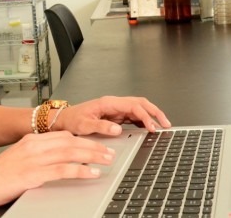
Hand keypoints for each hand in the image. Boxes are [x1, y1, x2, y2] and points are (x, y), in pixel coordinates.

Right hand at [0, 131, 114, 207]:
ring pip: (70, 153)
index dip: (84, 138)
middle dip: (93, 145)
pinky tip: (92, 173)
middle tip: (110, 150)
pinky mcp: (33, 174)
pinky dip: (80, 170)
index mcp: (31, 140)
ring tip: (107, 160)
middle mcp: (34, 145)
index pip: (63, 135)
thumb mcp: (20, 159)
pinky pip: (63, 170)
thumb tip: (59, 159)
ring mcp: (33, 159)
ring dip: (92, 156)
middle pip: (71, 141)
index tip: (98, 143)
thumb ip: (38, 156)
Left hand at [55, 96, 170, 135]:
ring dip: (152, 115)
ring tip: (162, 125)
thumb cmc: (73, 120)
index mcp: (109, 103)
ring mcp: (116, 109)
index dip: (145, 116)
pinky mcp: (115, 115)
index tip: (152, 127)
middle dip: (155, 112)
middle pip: (141, 103)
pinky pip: (133, 115)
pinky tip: (149, 127)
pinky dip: (144, 120)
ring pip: (139, 108)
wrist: (64, 119)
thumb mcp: (84, 125)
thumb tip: (118, 129)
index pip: (134, 106)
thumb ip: (101, 126)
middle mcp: (114, 104)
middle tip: (166, 123)